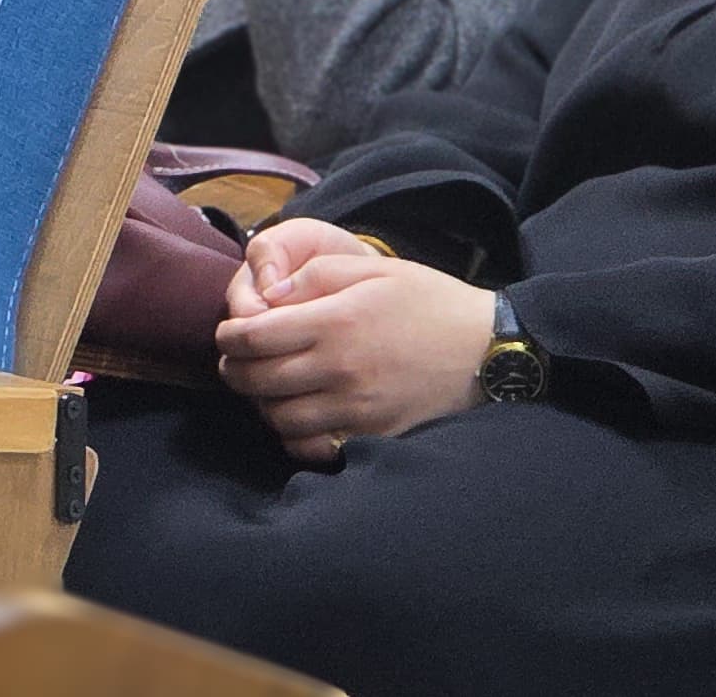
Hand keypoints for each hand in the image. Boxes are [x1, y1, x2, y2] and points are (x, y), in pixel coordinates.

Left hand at [215, 218, 497, 463]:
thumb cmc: (427, 301)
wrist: (487, 351)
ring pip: (278, 418)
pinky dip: (292, 436)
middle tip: (236, 362)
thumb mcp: (371, 268)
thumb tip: (266, 296)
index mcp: (335, 322)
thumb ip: (312, 276)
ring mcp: (357, 408)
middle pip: (256, 380)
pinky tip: (297, 416)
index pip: (252, 337)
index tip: (229, 334)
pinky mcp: (373, 435)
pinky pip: (312, 447)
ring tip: (266, 388)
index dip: (228, 336)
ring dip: (261, 404)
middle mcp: (341, 369)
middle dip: (235, 370)